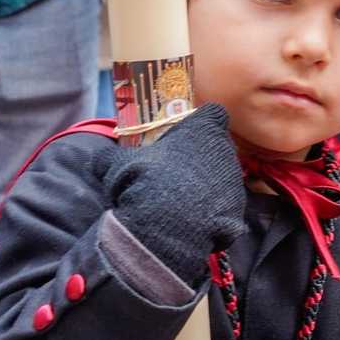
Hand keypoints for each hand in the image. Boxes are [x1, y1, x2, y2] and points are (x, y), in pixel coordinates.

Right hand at [105, 103, 248, 286]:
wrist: (168, 226)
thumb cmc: (145, 181)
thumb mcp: (116, 164)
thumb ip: (111, 155)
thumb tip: (102, 156)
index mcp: (204, 129)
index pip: (213, 113)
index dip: (200, 122)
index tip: (184, 133)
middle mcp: (225, 151)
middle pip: (217, 146)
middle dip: (200, 155)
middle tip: (174, 169)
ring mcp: (234, 181)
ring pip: (221, 176)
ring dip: (205, 183)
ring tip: (180, 199)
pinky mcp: (237, 209)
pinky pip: (224, 204)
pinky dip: (211, 209)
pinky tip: (191, 219)